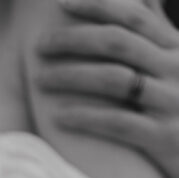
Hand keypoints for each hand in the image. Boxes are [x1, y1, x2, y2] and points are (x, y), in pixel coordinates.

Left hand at [35, 0, 178, 177]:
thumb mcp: (178, 69)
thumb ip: (159, 40)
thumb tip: (142, 2)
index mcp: (177, 49)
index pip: (134, 16)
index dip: (96, 5)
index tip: (60, 3)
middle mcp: (176, 69)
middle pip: (118, 43)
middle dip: (74, 40)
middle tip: (39, 45)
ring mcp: (173, 103)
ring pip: (115, 80)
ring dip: (72, 76)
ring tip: (40, 80)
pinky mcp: (165, 138)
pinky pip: (119, 123)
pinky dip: (86, 118)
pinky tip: (59, 118)